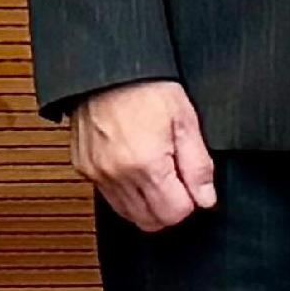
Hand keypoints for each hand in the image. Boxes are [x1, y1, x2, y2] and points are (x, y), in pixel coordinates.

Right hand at [71, 79, 218, 232]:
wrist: (107, 69)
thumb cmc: (146, 86)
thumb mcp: (184, 120)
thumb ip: (198, 166)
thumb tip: (206, 199)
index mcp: (147, 163)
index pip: (175, 213)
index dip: (190, 201)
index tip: (190, 183)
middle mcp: (118, 174)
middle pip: (151, 221)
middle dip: (169, 208)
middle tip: (175, 181)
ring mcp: (97, 173)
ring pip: (128, 215)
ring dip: (147, 204)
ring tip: (155, 174)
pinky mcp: (84, 168)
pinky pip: (108, 198)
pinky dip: (125, 192)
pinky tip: (133, 169)